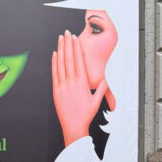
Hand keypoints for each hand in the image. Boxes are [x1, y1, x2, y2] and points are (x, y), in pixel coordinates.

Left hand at [52, 31, 112, 146]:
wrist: (74, 128)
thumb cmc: (86, 116)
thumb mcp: (96, 102)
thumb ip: (101, 89)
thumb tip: (107, 80)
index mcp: (82, 83)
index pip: (78, 61)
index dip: (76, 48)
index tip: (75, 39)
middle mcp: (72, 83)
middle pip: (69, 59)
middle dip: (68, 44)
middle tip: (67, 33)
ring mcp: (63, 86)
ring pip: (61, 64)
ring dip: (60, 50)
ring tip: (60, 39)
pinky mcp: (56, 91)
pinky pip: (55, 73)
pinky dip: (54, 63)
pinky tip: (54, 54)